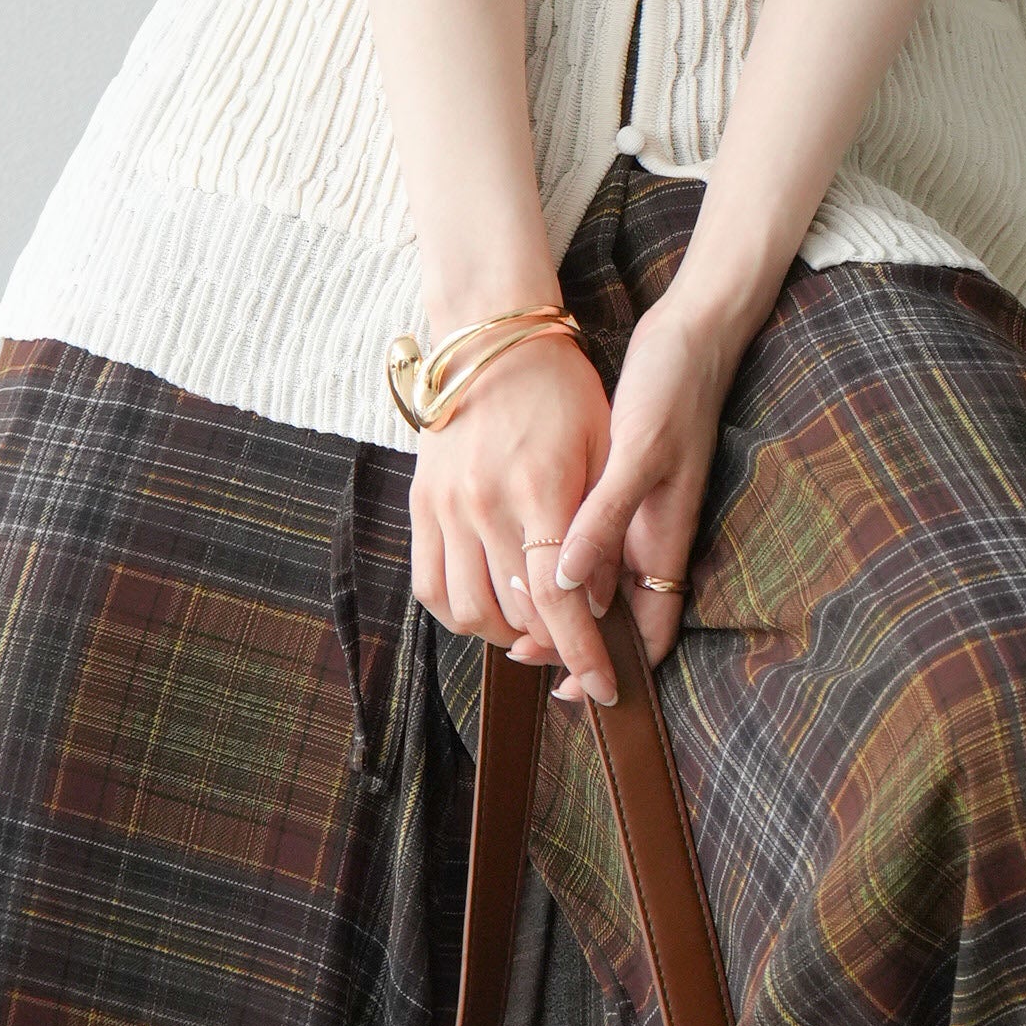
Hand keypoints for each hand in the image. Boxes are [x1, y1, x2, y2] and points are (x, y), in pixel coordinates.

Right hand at [406, 337, 624, 703]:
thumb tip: (601, 604)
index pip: (560, 599)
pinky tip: (491, 606)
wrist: (491, 340)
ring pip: (469, 612)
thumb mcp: (603, 447)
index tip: (605, 684)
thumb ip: (603, 527)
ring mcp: (445, 507)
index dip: (585, 652)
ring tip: (535, 626)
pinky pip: (430, 587)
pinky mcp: (420, 506)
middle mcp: (485, 504)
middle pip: (516, 613)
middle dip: (553, 646)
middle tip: (576, 649)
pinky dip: (461, 613)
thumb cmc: (562, 391)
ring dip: (505, 634)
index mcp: (540, 489)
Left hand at [539, 285, 739, 698]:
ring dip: (565, 608)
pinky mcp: (623, 488)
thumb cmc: (672, 387)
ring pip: (601, 585)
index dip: (615, 669)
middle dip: (575, 643)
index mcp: (664, 540)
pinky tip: (526, 557)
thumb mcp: (638, 452)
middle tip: (516, 652)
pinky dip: (562, 563)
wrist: (693, 330)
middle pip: (618, 618)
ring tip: (512, 619)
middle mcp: (653, 538)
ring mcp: (639, 515)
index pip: (651, 633)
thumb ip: (604, 520)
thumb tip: (567, 588)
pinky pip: (592, 544)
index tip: (568, 691)